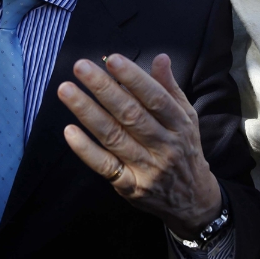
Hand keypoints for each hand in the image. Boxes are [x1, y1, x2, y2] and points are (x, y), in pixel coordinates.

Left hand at [58, 53, 221, 238]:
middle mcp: (164, 146)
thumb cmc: (184, 150)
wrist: (193, 200)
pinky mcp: (131, 187)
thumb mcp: (187, 119)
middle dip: (104, 89)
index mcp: (180, 125)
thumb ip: (170, 89)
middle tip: (80, 67)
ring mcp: (147, 168)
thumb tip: (160, 58)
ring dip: (88, 112)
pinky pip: (105, 167)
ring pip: (114, 137)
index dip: (134, 78)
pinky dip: (86, 150)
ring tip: (67, 91)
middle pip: (131, 115)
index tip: (112, 59)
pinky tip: (70, 131)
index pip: (156, 98)